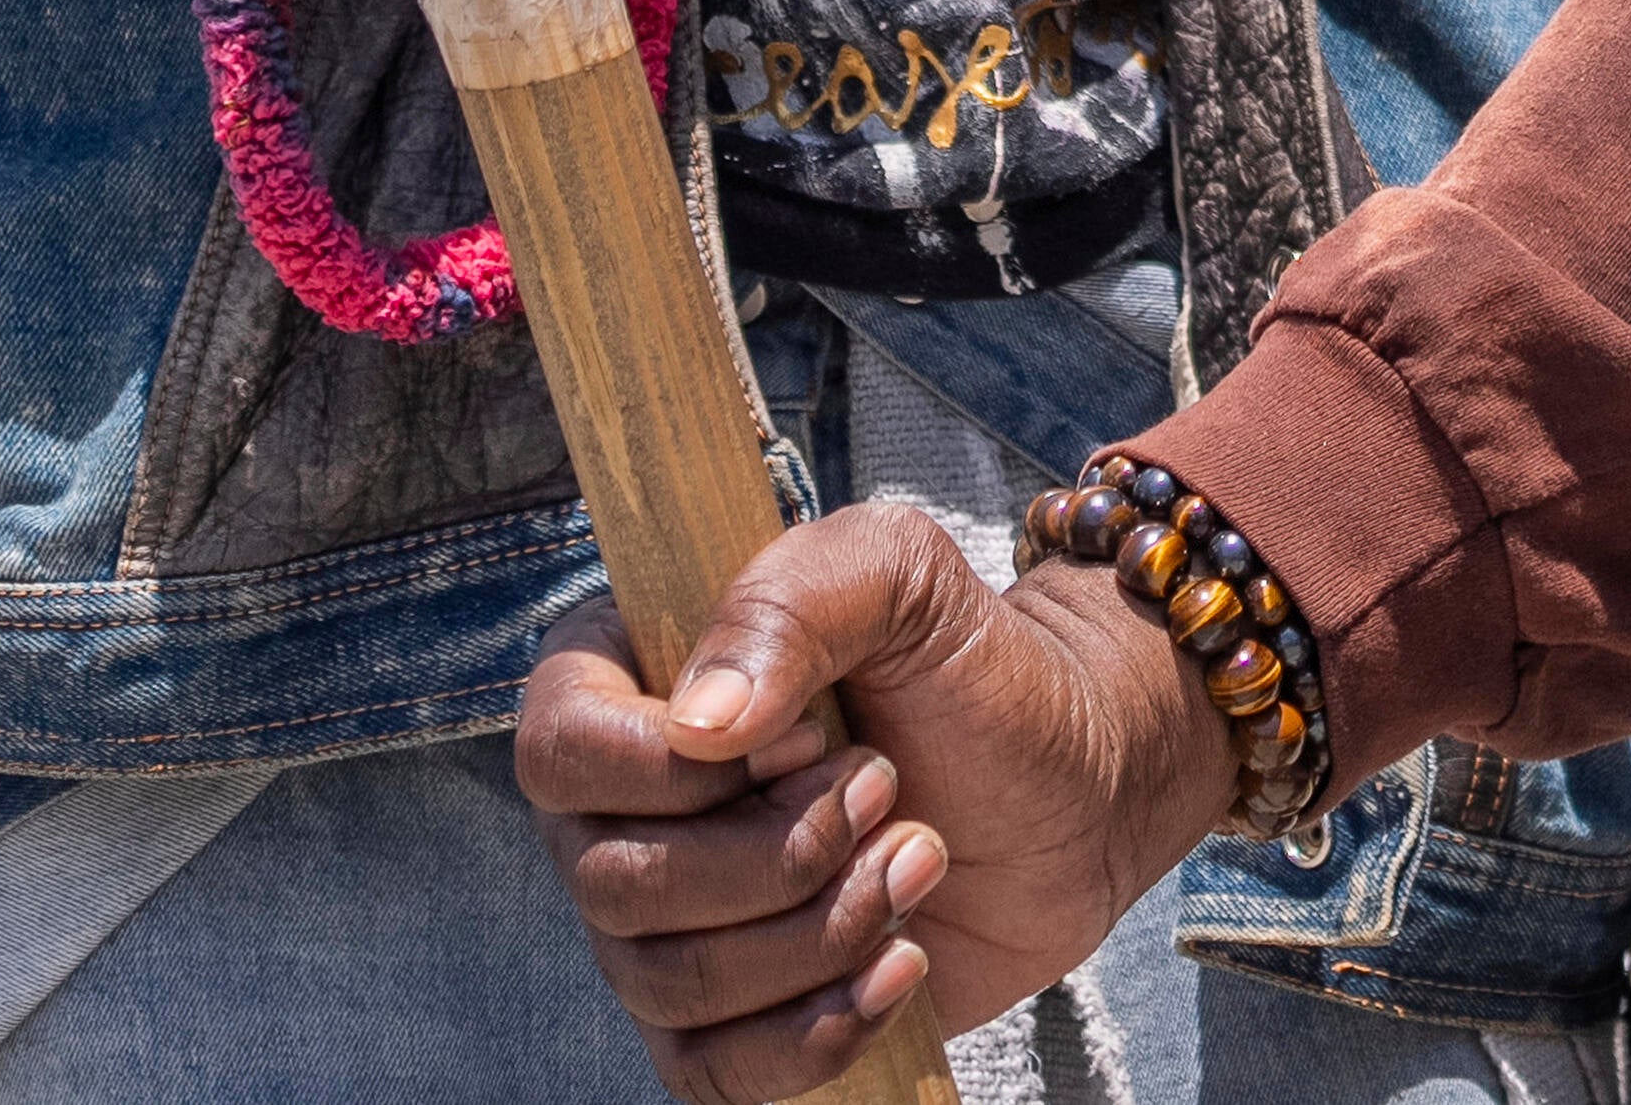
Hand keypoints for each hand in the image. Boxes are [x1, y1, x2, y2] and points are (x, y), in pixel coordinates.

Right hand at [517, 503, 1211, 1101]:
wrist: (1073, 783)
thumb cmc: (972, 668)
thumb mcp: (900, 575)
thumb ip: (792, 601)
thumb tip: (697, 727)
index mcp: (630, 682)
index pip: (558, 748)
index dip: (677, 770)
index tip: (808, 740)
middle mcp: (623, 810)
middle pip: (614, 883)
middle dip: (780, 852)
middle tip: (889, 790)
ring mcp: (669, 924)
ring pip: (668, 983)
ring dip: (819, 929)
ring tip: (917, 858)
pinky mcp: (732, 1019)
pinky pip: (711, 1073)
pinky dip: (815, 1032)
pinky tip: (900, 967)